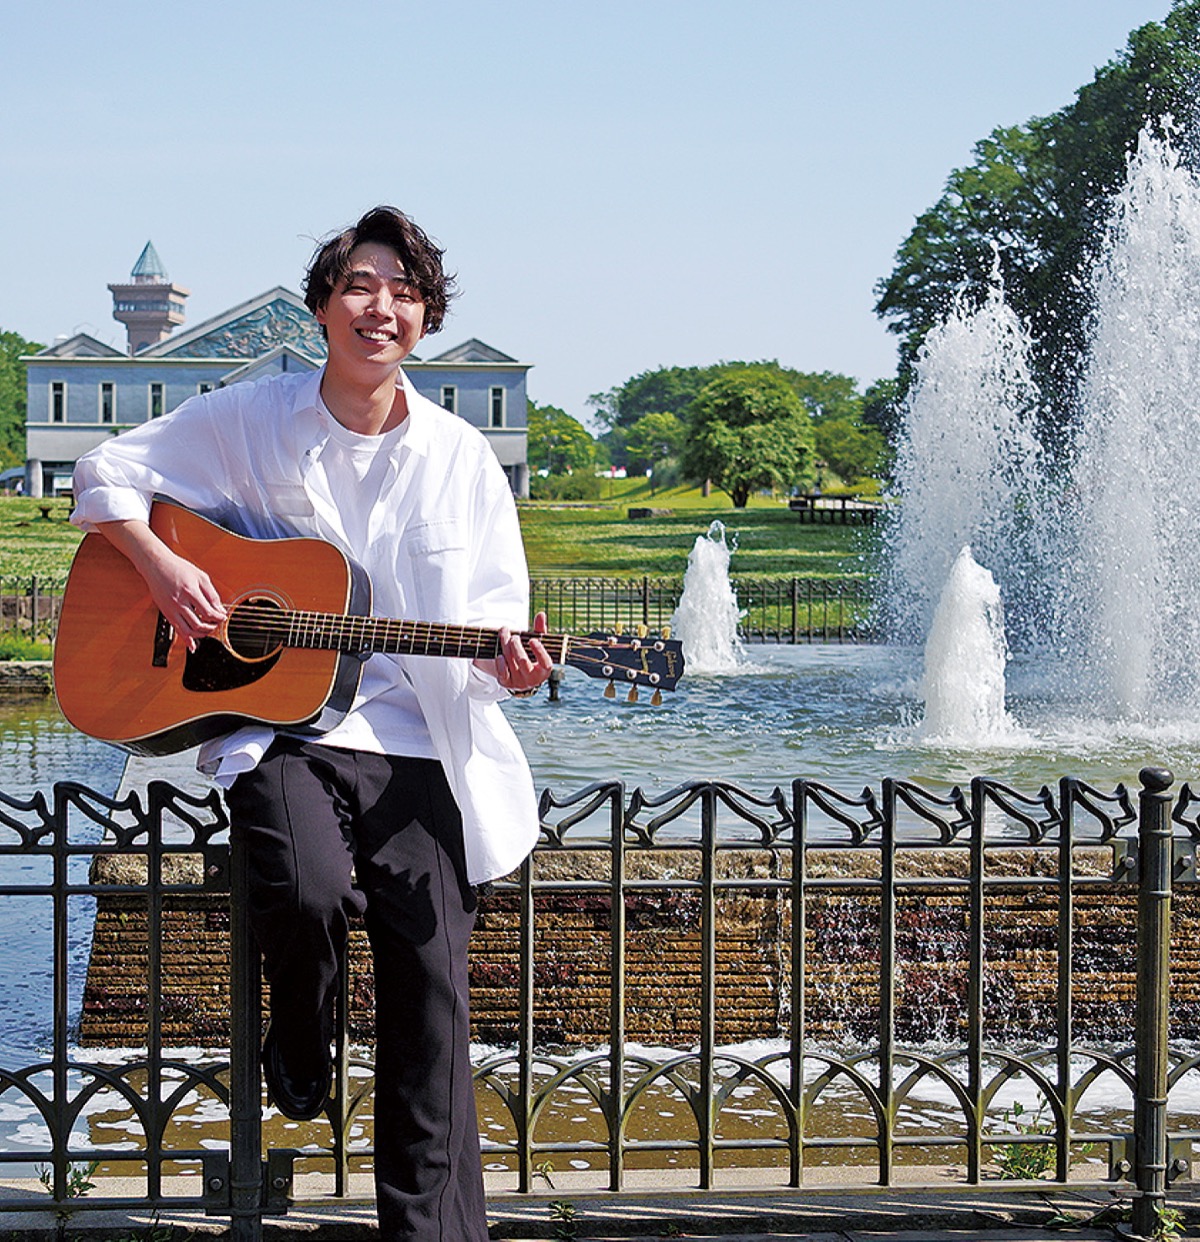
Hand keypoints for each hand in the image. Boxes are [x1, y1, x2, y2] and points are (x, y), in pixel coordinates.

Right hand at [96, 518, 224, 652]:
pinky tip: (192, 645)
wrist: (156, 565)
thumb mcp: (201, 576)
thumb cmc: (178, 568)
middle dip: (211, 627)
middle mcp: (178, 602)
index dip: (218, 617)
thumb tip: (220, 610)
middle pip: (198, 624)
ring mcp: (170, 609)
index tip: (222, 617)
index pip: (207, 612)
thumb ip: (212, 594)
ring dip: (200, 634)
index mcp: (190, 591)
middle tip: (216, 624)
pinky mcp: (165, 613)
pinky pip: (176, 630)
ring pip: (187, 631)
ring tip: (207, 630)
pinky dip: (186, 639)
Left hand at [479, 611, 552, 693]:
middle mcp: (533, 679)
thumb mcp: (537, 645)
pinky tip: (500, 654)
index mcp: (544, 670)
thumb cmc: (531, 656)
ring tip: (504, 633)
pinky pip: (502, 672)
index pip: (545, 662)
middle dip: (516, 646)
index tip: (532, 640)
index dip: (539, 651)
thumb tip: (541, 614)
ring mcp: (519, 682)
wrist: (520, 675)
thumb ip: (539, 630)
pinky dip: (500, 661)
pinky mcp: (507, 683)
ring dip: (505, 646)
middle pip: (523, 661)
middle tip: (514, 636)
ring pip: (510, 662)